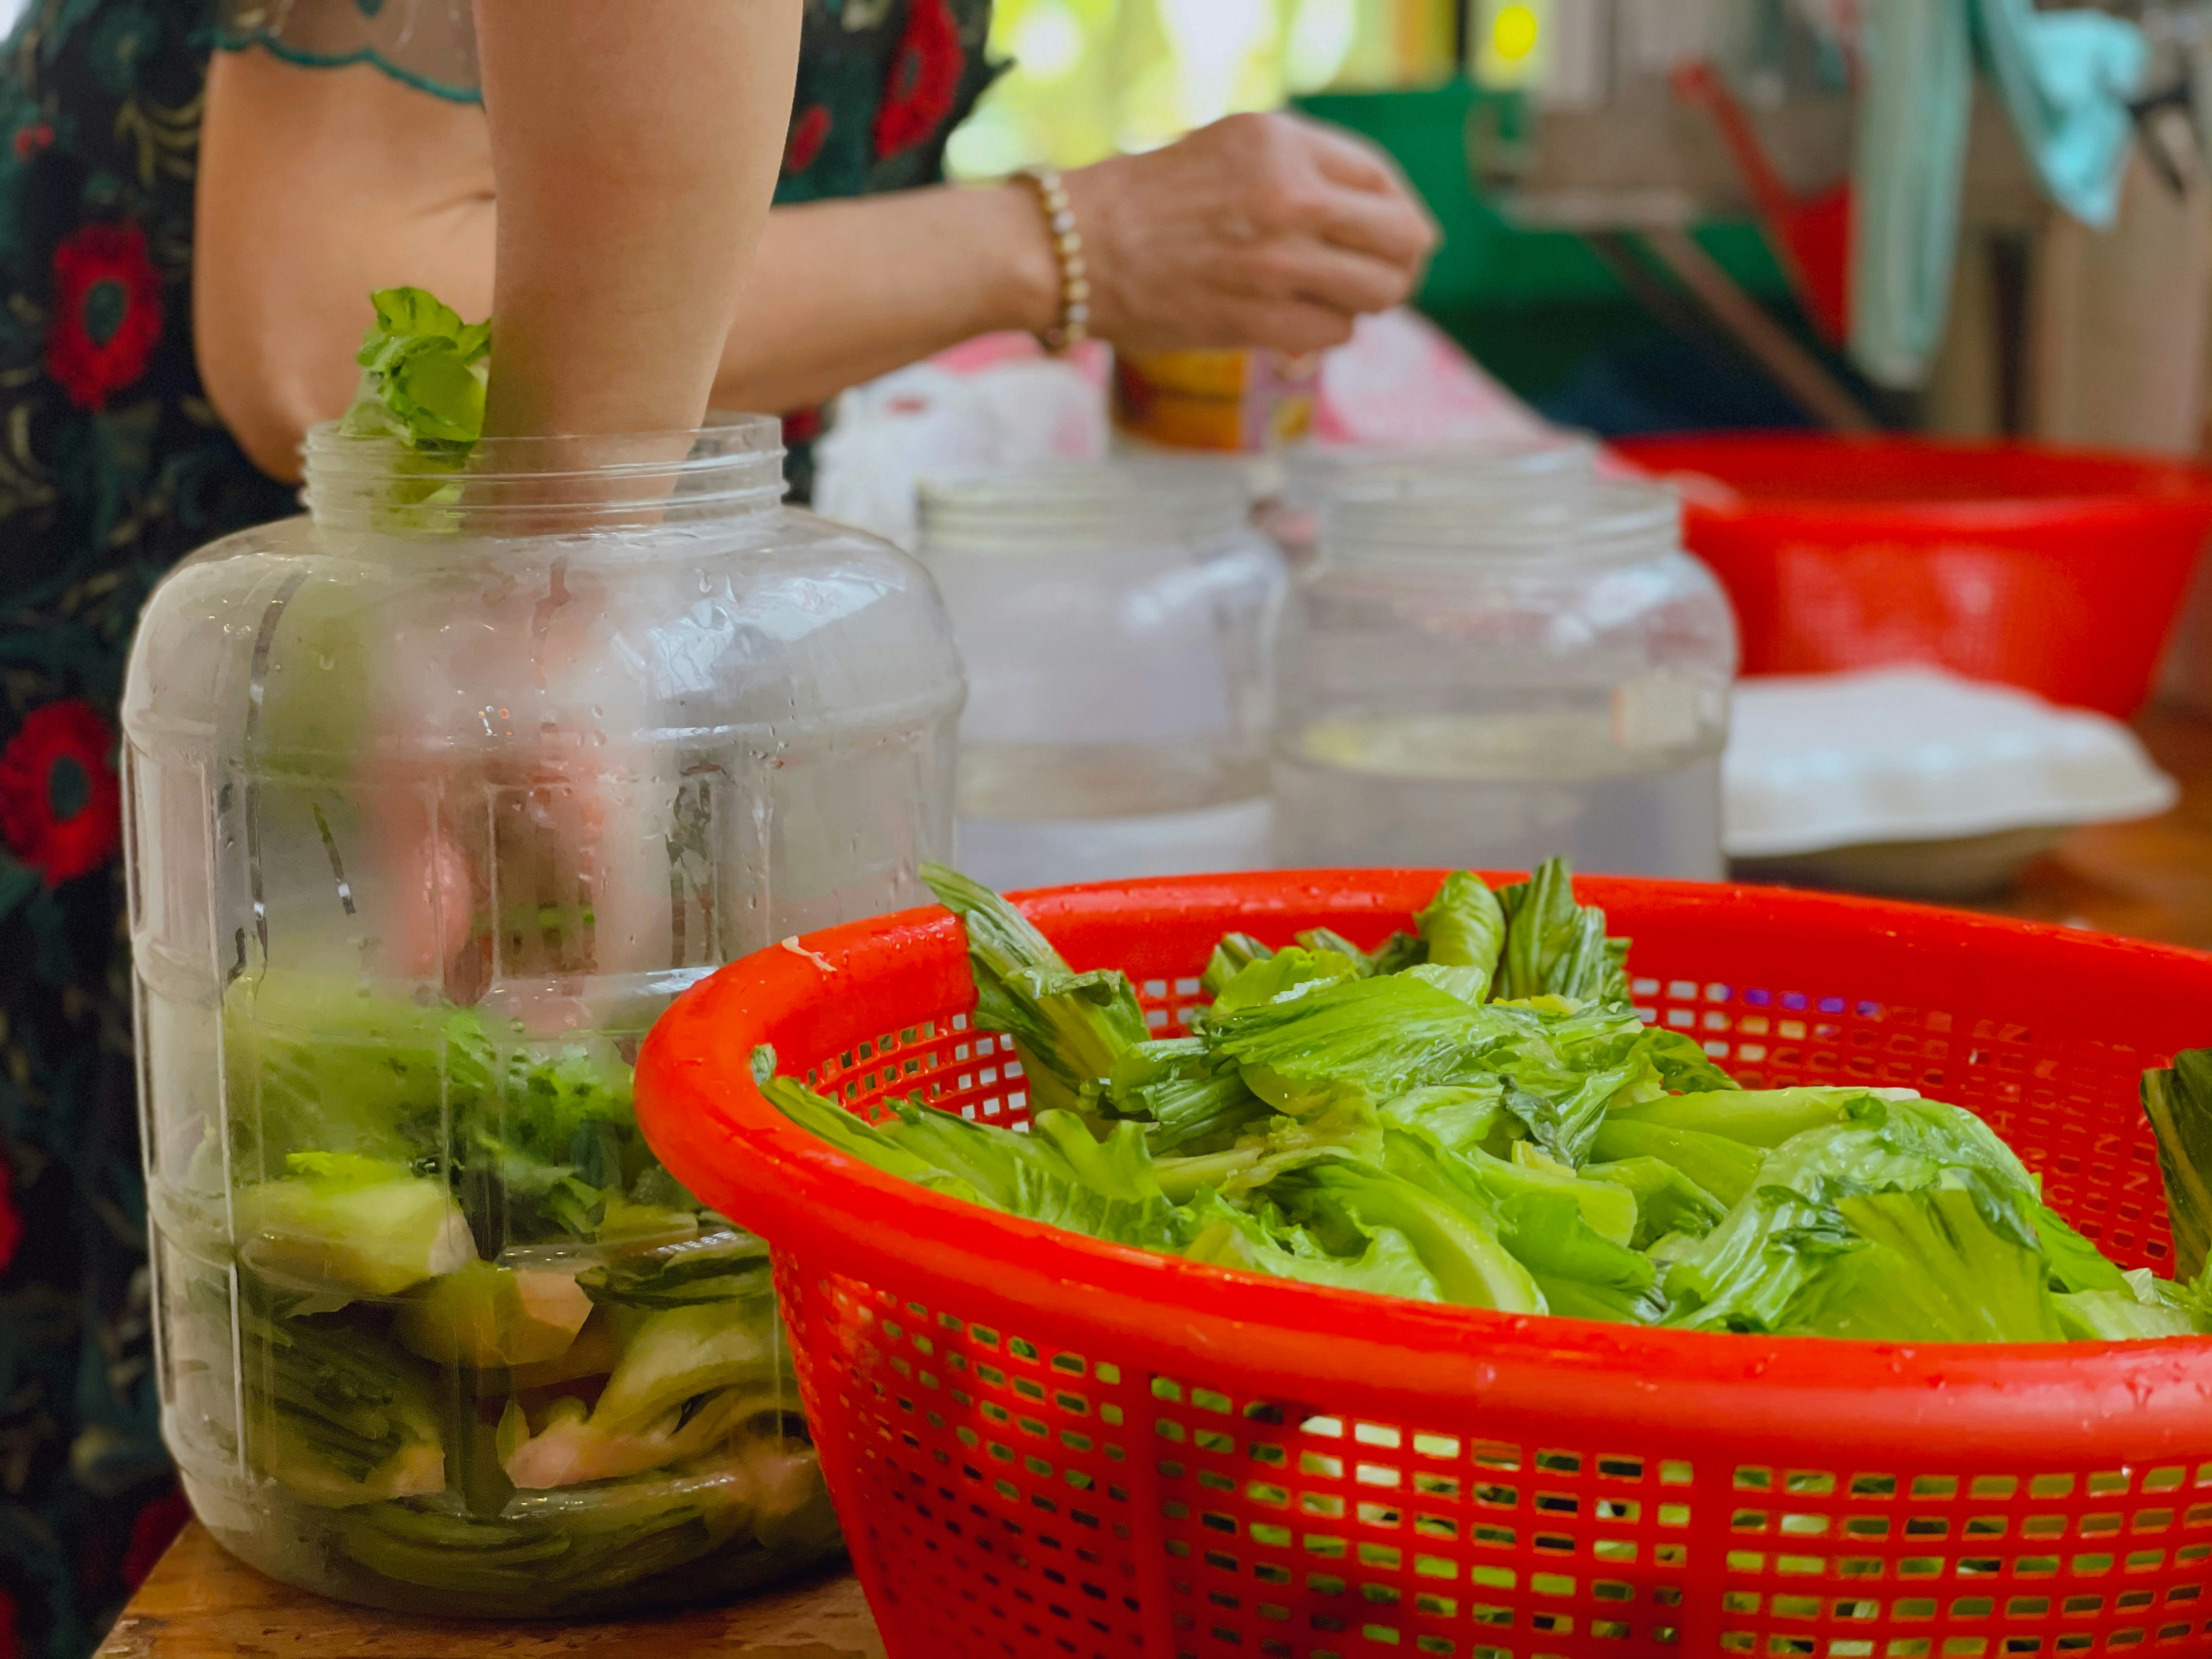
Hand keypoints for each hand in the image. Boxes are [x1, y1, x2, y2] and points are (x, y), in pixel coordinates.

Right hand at [1058, 111, 1438, 356]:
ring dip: (1368, 301)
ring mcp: (1277, 262)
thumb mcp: (1231, 149)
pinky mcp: (1259, 319)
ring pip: (1377, 291)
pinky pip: (1335, 332)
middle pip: (1400, 238)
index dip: (1400, 212)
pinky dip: (1329, 331)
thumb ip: (1301, 169)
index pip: (1382, 181)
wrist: (1076, 250)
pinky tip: (1302, 321)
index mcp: (1281, 143)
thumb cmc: (1148, 201)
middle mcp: (1288, 197)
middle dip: (1403, 261)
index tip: (1397, 233)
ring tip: (1342, 299)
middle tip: (1389, 275)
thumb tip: (1382, 215)